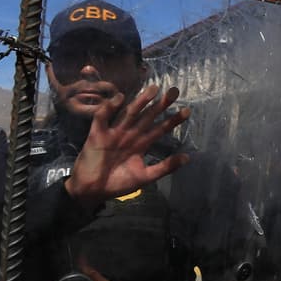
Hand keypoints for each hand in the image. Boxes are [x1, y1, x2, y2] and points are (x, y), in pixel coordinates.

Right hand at [65, 84, 190, 207]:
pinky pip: (103, 118)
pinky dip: (109, 108)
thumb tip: (187, 158)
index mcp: (141, 144)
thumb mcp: (144, 177)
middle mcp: (129, 135)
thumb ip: (164, 167)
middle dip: (160, 105)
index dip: (172, 120)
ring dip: (140, 101)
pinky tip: (120, 98)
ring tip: (153, 89)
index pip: (159, 129)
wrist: (92, 192)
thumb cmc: (117, 184)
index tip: (187, 111)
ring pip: (129, 113)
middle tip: (174, 91)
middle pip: (147, 117)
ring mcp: (114, 133)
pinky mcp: (97, 134)